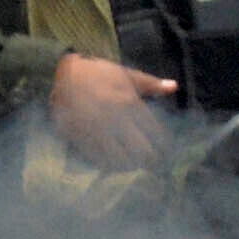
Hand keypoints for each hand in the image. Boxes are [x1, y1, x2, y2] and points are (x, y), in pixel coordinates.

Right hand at [43, 49, 182, 164]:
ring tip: (135, 165)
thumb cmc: (99, 73)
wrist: (64, 73)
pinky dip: (108, 165)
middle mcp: (114, 118)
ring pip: (119, 158)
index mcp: (129, 103)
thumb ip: (152, 84)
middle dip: (150, 160)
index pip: (154, 132)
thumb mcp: (127, 75)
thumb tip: (175, 87)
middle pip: (140, 150)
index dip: (163, 145)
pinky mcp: (79, 137)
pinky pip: (97, 158)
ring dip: (130, 165)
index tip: (166, 152)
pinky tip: (114, 164)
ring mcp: (96, 130)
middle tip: (154, 164)